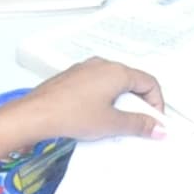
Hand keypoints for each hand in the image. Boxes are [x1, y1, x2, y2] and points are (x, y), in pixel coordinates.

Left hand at [18, 58, 165, 141]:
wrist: (35, 115)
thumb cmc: (71, 114)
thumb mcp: (112, 123)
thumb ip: (139, 125)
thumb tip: (158, 128)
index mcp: (117, 71)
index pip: (149, 82)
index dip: (156, 103)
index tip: (154, 121)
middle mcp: (102, 65)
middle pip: (132, 81)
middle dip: (139, 104)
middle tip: (138, 125)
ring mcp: (85, 69)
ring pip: (113, 84)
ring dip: (121, 102)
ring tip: (116, 124)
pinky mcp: (73, 78)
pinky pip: (97, 86)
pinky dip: (104, 100)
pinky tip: (96, 118)